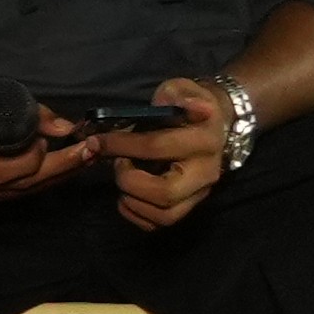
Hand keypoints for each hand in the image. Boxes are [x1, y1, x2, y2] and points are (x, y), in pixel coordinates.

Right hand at [0, 76, 108, 211]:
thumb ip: (23, 110)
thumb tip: (65, 127)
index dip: (31, 161)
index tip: (49, 140)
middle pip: (15, 186)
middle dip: (58, 170)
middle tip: (88, 153)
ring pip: (17, 194)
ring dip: (53, 178)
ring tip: (82, 160)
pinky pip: (10, 195)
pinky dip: (37, 182)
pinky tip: (57, 170)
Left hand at [105, 77, 234, 234]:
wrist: (216, 126)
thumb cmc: (189, 107)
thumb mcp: (183, 89)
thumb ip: (175, 93)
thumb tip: (166, 101)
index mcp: (203, 141)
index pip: (157, 147)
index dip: (121, 144)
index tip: (97, 141)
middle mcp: (206, 172)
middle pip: (164, 193)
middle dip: (128, 180)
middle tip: (118, 163)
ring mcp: (200, 193)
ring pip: (164, 215)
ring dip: (132, 200)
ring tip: (124, 179)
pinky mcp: (189, 205)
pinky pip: (160, 223)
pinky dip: (136, 214)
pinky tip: (126, 196)